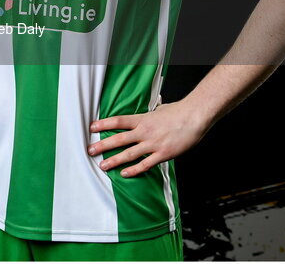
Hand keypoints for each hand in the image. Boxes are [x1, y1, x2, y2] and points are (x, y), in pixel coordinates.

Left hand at [88, 99, 209, 176]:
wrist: (194, 117)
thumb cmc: (179, 111)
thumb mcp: (159, 109)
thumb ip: (149, 115)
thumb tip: (145, 115)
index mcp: (143, 119)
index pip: (118, 121)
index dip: (103, 124)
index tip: (92, 127)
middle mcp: (145, 132)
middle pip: (119, 139)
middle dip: (103, 145)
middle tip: (90, 150)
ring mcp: (153, 144)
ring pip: (129, 154)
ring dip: (114, 160)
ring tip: (103, 166)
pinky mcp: (163, 154)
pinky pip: (145, 164)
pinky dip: (134, 170)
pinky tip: (124, 174)